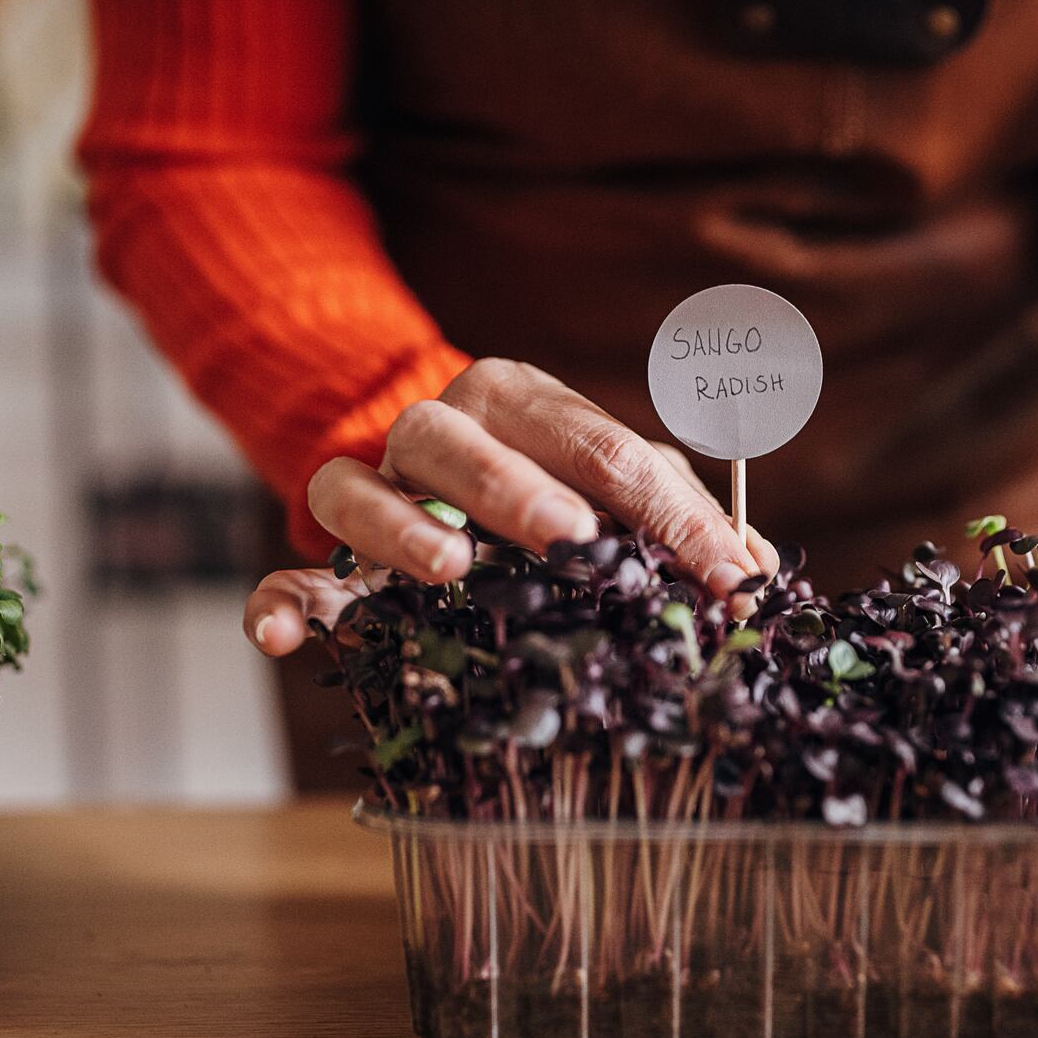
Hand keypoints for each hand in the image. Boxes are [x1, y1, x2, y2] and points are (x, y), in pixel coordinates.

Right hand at [245, 357, 777, 655]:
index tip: (723, 575)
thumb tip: (757, 573)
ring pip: (358, 485)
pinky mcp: (327, 550)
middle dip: (520, 488)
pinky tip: (281, 637)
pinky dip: (282, 600)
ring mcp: (373, 485)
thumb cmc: (547, 482)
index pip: (598, 445)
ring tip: (451, 568)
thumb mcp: (616, 487)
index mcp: (522, 401)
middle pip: (463, 441)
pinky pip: (291, 571)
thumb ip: (675, 518)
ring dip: (403, 527)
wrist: (435, 470)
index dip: (667, 512)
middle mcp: (439, 429)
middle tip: (572, 539)